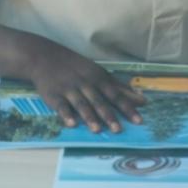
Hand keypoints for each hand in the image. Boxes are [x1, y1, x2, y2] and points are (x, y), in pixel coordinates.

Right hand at [21, 38, 144, 133]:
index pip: (116, 95)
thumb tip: (141, 99)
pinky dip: (66, 115)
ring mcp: (70, 89)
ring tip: (97, 130)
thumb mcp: (100, 73)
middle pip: (99, 101)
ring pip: (82, 104)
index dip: (127, 107)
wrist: (46, 57)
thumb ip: (119, 87)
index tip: (139, 120)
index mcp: (99, 78)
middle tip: (119, 130)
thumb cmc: (78, 67)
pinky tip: (72, 124)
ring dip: (90, 117)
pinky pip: (61, 106)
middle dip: (109, 115)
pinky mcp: (54, 95)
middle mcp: (86, 84)